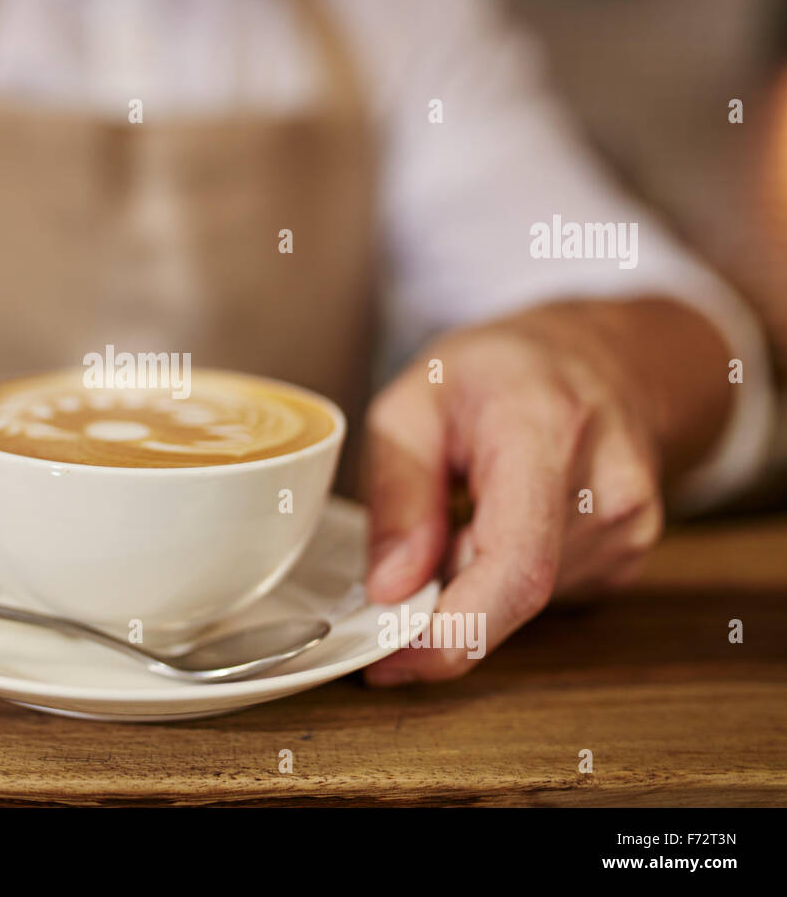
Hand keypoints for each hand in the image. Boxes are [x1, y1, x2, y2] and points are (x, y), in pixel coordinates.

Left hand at [360, 299, 731, 684]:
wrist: (600, 355)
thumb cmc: (500, 369)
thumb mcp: (412, 402)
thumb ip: (398, 494)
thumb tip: (389, 590)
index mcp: (546, 435)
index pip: (515, 569)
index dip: (450, 635)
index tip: (388, 660)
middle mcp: (606, 490)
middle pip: (509, 597)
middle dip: (437, 605)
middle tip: (393, 570)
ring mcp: (629, 528)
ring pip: (520, 603)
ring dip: (466, 583)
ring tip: (459, 509)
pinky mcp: (627, 555)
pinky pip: (542, 595)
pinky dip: (497, 576)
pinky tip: (494, 521)